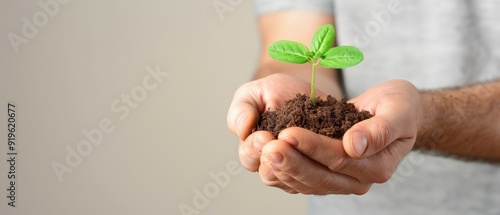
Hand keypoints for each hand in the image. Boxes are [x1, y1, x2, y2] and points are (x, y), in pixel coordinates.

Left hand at [228, 76, 419, 194]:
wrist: (394, 111)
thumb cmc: (399, 106)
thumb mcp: (399, 110)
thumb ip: (381, 128)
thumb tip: (355, 145)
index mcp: (377, 166)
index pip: (339, 158)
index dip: (312, 147)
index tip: (288, 132)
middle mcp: (359, 179)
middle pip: (319, 175)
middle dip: (292, 161)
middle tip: (267, 146)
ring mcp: (342, 180)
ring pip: (308, 181)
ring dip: (283, 167)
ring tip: (262, 150)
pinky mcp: (328, 175)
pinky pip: (303, 180)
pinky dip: (284, 171)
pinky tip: (266, 158)